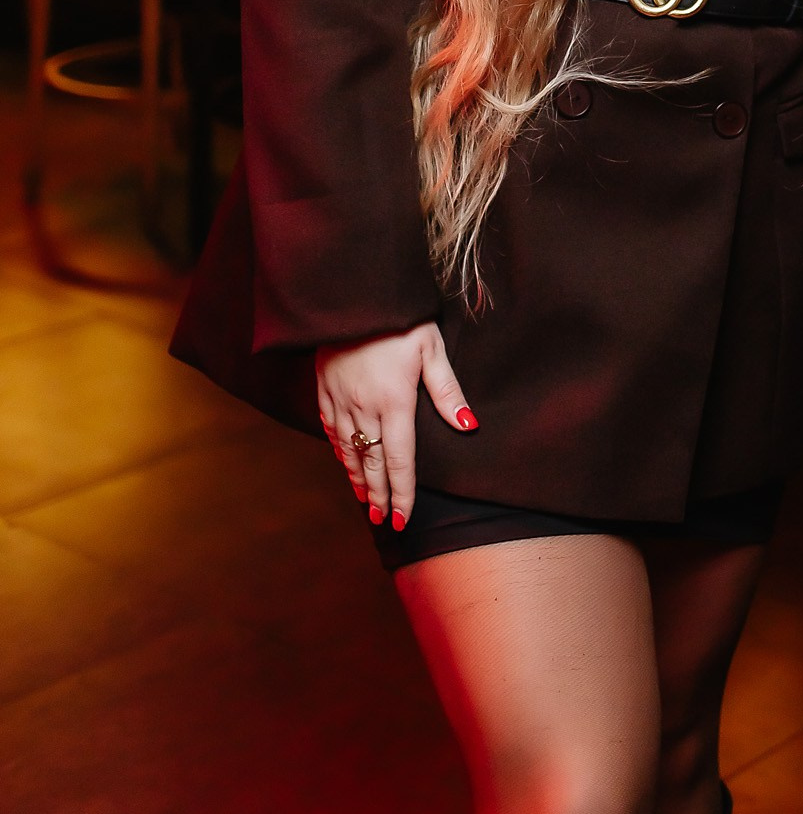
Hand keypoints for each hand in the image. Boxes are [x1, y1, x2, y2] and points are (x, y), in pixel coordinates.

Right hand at [316, 323, 475, 532]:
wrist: (352, 293)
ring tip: (366, 501)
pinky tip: (344, 462)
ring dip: (358, 479)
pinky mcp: (324, 388)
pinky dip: (339, 452)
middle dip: (380, 495)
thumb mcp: (431, 347)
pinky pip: (330, 429)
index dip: (402, 493)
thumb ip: (447, 391)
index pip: (399, 460)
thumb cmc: (400, 317)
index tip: (403, 519)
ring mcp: (340, 399)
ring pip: (349, 451)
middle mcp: (364, 407)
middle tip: (385, 521)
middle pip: (372, 463)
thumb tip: (468, 426)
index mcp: (394, 401)